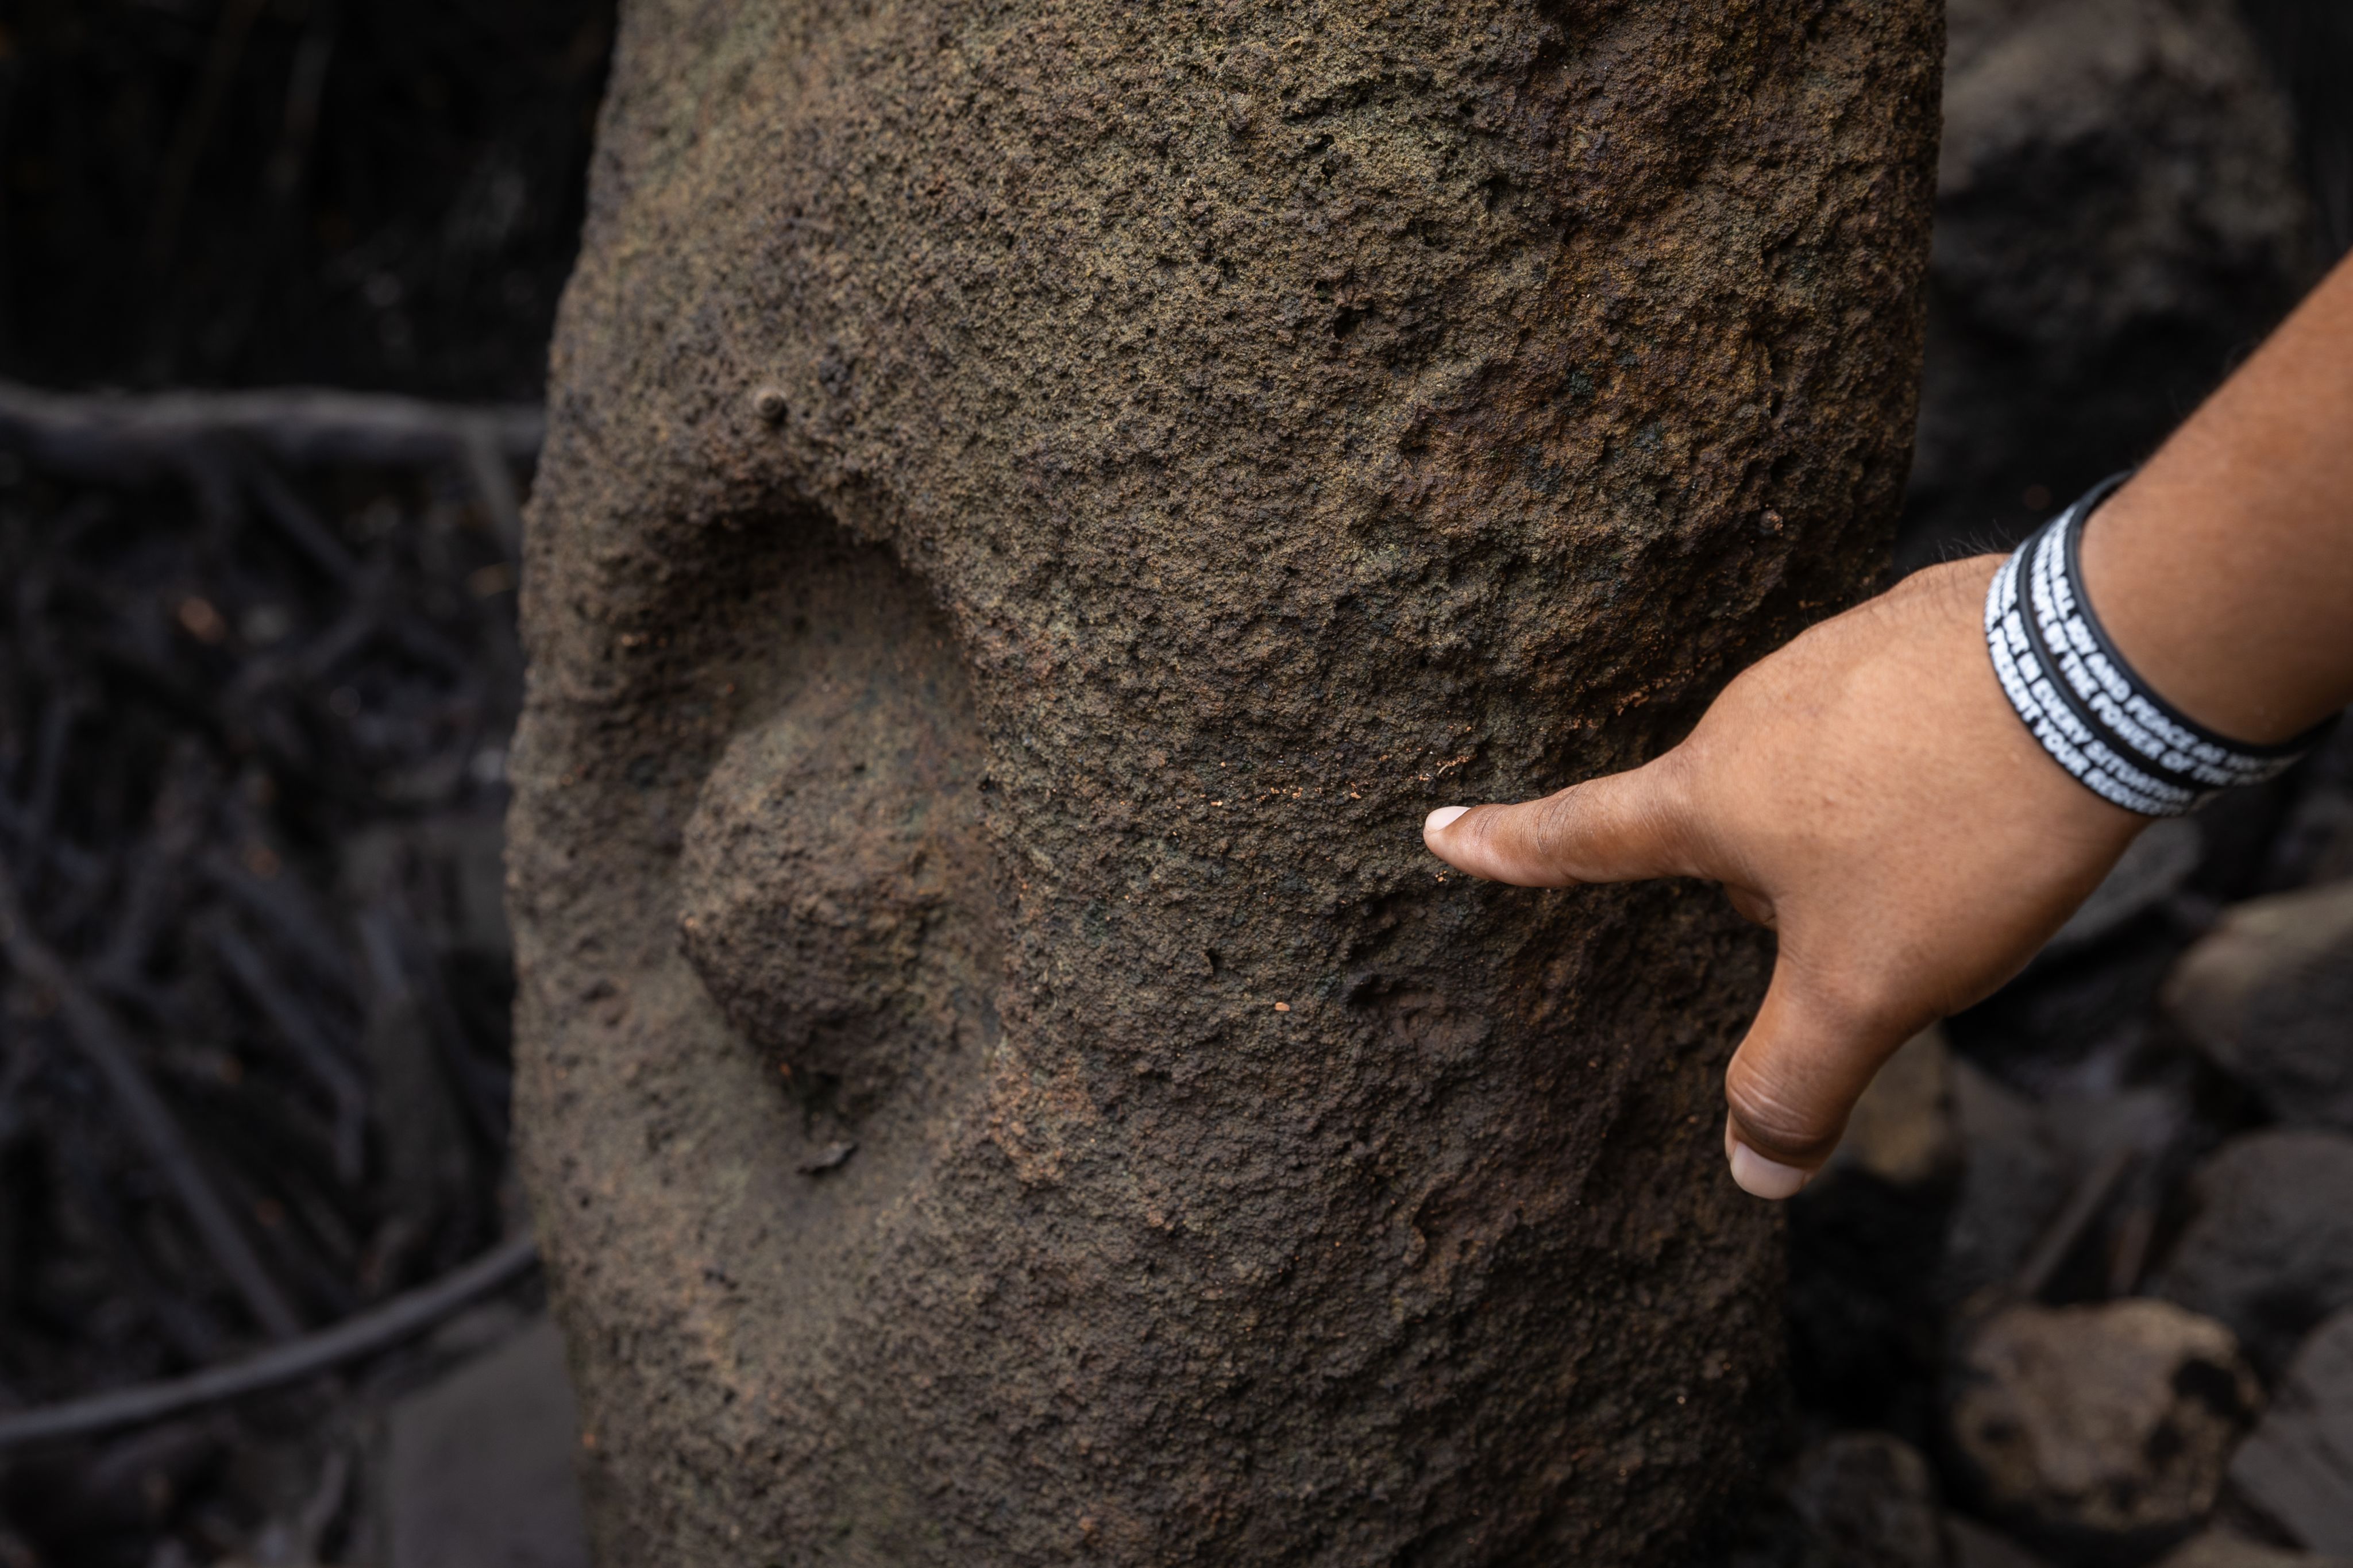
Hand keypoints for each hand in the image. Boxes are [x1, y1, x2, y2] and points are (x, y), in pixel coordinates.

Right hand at [1422, 556, 2145, 1197]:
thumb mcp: (1865, 989)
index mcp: (1710, 794)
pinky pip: (1890, 716)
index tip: (1439, 829)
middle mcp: (1752, 713)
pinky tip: (1992, 786)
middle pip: (1730, 824)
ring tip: (1956, 853)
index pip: (1580, 833)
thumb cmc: (1950, 834)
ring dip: (1859, 823)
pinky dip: (1921, 762)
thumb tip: (1750, 1177)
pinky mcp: (1916, 625)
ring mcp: (1832, 656)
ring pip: (1816, 771)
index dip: (1505, 845)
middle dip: (1778, 883)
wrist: (2097, 669)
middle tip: (1877, 920)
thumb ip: (1793, 1082)